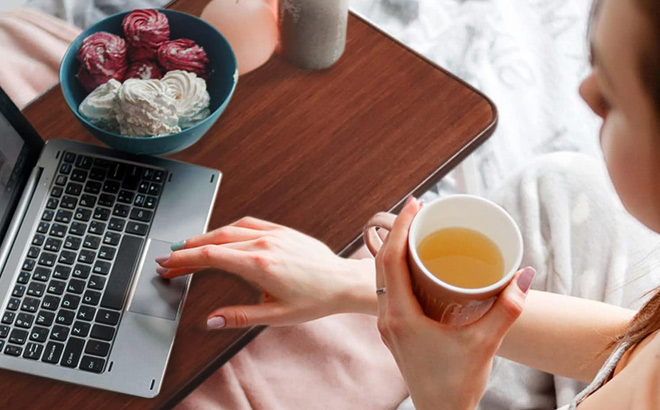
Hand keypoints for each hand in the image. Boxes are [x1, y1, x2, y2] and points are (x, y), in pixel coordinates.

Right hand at [156, 217, 375, 328]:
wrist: (342, 282)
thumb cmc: (315, 300)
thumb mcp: (276, 316)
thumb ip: (239, 317)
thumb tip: (211, 321)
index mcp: (260, 265)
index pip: (211, 257)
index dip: (184, 260)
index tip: (167, 265)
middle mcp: (265, 244)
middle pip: (215, 241)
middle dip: (187, 250)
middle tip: (168, 259)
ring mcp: (274, 234)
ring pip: (230, 229)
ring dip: (205, 236)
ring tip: (187, 247)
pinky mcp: (282, 230)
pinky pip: (249, 223)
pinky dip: (229, 228)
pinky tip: (220, 234)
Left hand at [375, 197, 534, 409]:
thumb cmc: (458, 383)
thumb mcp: (485, 343)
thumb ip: (507, 309)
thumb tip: (524, 274)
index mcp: (401, 317)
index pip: (391, 260)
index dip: (401, 228)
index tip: (415, 204)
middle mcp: (388, 318)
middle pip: (382, 263)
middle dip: (398, 231)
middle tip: (418, 210)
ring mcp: (388, 324)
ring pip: (381, 276)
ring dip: (395, 249)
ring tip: (416, 229)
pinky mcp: (395, 330)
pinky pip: (388, 288)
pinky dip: (397, 268)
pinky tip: (414, 262)